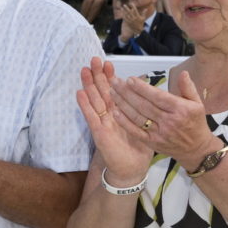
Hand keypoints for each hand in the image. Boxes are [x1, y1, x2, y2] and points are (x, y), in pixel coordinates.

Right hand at [75, 58, 151, 179]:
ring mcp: (102, 123)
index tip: (108, 63)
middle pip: (101, 91)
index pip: (113, 90)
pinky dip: (85, 105)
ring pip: (94, 100)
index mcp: (120, 111)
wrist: (132, 168)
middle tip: (94, 59)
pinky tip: (80, 93)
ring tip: (84, 70)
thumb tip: (147, 88)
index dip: (110, 76)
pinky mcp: (99, 133)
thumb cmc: (137, 147)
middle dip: (98, 75)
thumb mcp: (144, 123)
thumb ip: (144, 107)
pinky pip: (91, 117)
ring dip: (88, 85)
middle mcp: (109, 115)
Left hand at [111, 71, 215, 170]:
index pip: (158, 97)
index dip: (142, 88)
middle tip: (115, 82)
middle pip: (144, 105)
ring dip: (123, 104)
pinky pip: (136, 132)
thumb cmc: (195, 123)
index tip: (130, 79)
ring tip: (112, 93)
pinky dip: (125, 122)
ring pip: (138, 117)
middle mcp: (169, 122)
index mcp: (180, 110)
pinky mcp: (152, 143)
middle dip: (127, 93)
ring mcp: (159, 133)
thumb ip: (188, 87)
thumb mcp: (197, 104)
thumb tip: (182, 73)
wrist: (196, 149)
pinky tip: (116, 112)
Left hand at [120, 3, 144, 32]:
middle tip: (124, 5)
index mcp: (137, 16)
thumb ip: (144, 13)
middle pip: (129, 12)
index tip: (131, 3)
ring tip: (121, 8)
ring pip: (126, 15)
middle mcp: (134, 18)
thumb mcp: (143, 18)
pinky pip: (125, 19)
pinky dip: (123, 15)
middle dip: (126, 8)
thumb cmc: (141, 23)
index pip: (135, 10)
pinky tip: (121, 13)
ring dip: (123, 11)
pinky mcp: (128, 23)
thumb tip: (146, 8)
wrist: (138, 30)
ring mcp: (130, 21)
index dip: (133, 6)